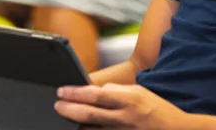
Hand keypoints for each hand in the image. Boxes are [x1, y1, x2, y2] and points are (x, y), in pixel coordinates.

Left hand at [55, 84, 188, 129]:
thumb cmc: (158, 111)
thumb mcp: (140, 92)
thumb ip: (117, 90)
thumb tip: (97, 89)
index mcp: (128, 100)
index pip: (95, 94)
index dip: (75, 93)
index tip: (62, 91)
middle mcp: (124, 118)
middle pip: (88, 115)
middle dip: (68, 109)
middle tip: (57, 105)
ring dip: (75, 125)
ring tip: (64, 118)